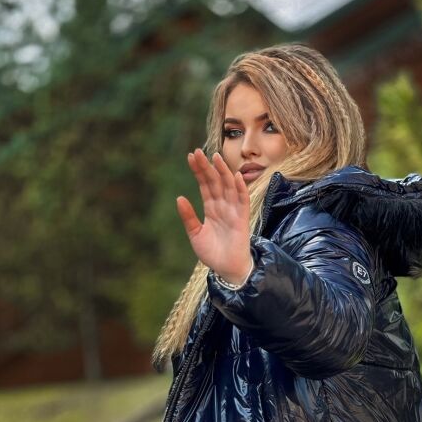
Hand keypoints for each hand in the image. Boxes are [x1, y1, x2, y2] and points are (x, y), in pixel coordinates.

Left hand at [176, 148, 252, 284]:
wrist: (227, 269)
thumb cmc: (213, 253)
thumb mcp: (195, 234)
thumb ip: (188, 217)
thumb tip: (179, 198)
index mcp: (211, 208)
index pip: (205, 185)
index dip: (198, 171)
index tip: (191, 156)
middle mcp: (222, 206)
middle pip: (215, 182)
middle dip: (207, 167)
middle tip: (198, 152)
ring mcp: (233, 211)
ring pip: (228, 187)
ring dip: (223, 172)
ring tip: (216, 157)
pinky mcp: (242, 219)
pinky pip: (242, 200)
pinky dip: (239, 188)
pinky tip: (234, 176)